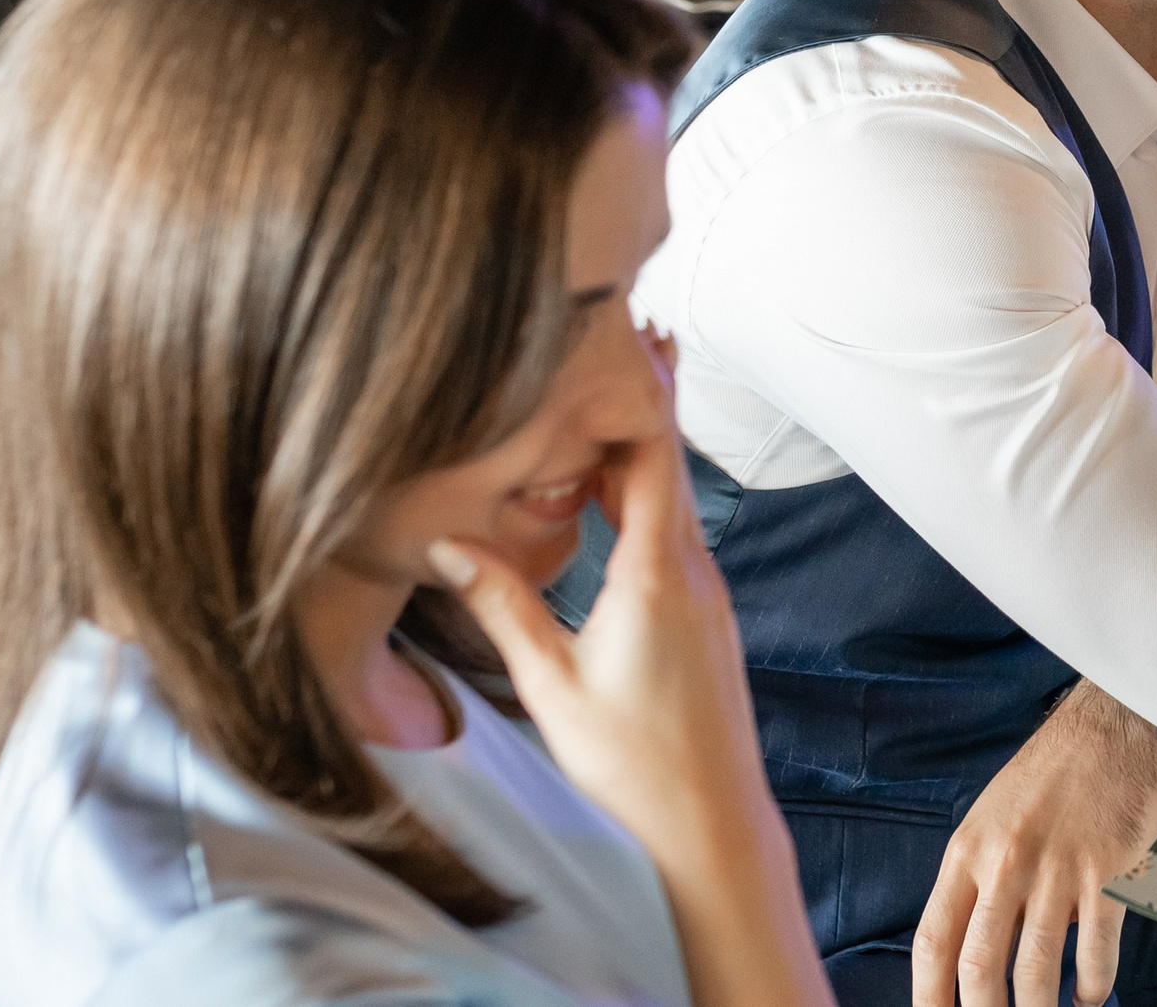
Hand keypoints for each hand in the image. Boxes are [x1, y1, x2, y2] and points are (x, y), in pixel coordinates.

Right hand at [429, 328, 830, 1006]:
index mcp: (659, 575)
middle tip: (613, 332)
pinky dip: (640, 497)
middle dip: (636, 402)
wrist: (710, 827)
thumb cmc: (632, 765)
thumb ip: (502, 604)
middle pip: (664, 464)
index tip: (632, 329)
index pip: (655, 455)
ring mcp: (704, 594)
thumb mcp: (551, 684)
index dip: (644, 389)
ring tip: (601, 393)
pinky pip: (671, 534)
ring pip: (667, 499)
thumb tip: (447, 542)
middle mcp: (693, 572)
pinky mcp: (701, 617)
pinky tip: (608, 489)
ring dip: (635, 450)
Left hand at [914, 682, 1156, 1006]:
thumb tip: (976, 956)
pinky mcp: (1107, 874)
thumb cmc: (1046, 778)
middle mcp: (1006, 864)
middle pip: (980, 967)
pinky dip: (1092, 987)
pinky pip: (1095, 952)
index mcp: (967, 853)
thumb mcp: (989, 821)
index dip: (928, 997)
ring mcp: (1057, 871)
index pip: (933, 942)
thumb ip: (978, 883)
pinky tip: (1089, 997)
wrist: (1109, 731)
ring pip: (1037, 970)